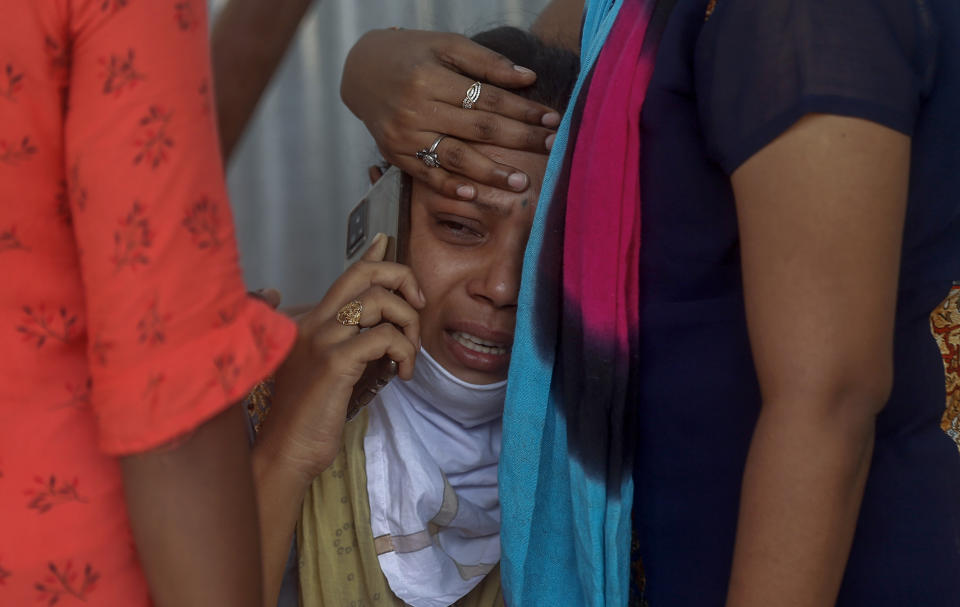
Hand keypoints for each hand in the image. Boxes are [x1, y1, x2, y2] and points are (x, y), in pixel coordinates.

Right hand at [255, 234, 424, 481]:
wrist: (287, 451)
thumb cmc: (310, 417)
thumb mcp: (330, 372)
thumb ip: (350, 344)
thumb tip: (380, 329)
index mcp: (310, 322)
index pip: (347, 275)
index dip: (373, 255)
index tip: (387, 241)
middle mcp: (313, 322)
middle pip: (364, 274)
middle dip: (403, 278)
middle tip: (419, 306)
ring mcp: (322, 340)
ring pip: (381, 302)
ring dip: (410, 325)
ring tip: (409, 355)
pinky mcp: (334, 362)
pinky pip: (384, 337)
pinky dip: (404, 352)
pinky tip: (403, 374)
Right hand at [341, 28, 560, 199]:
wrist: (361, 72)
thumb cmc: (410, 54)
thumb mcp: (446, 45)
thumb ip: (486, 62)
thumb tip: (528, 78)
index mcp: (430, 78)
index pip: (487, 98)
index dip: (522, 110)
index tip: (551, 120)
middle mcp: (415, 110)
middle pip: (477, 129)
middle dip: (518, 140)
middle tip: (550, 149)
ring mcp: (404, 136)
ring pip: (454, 158)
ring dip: (491, 172)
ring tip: (521, 182)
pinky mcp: (395, 155)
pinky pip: (427, 176)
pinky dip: (450, 186)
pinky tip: (475, 193)